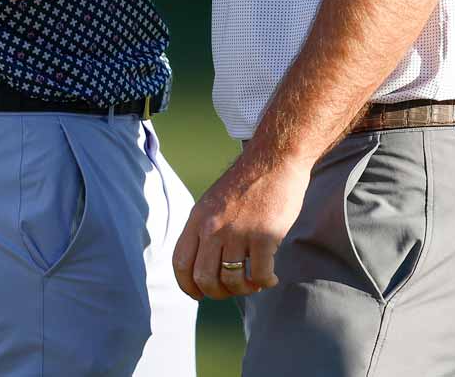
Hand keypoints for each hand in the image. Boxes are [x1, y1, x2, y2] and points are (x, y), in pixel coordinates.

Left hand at [173, 149, 309, 299]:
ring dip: (244, 290)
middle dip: (217, 293)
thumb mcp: (212, 203)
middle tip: (232, 289)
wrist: (273, 160)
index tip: (199, 294)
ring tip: (254, 283)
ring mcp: (238, 232)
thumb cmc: (246, 184)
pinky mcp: (264, 236)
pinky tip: (271, 278)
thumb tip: (202, 265)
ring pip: (232, 280)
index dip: (187, 286)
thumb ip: (205, 230)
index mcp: (197, 218)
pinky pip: (260, 276)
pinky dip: (266, 283)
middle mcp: (213, 227)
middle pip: (204, 278)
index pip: (180, 262)